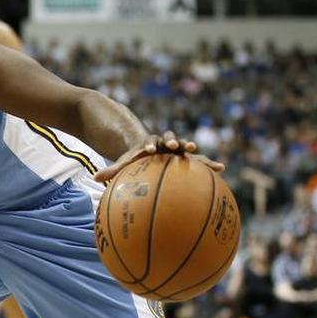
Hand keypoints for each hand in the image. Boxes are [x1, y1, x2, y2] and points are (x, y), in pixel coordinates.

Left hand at [93, 131, 221, 182]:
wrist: (149, 146)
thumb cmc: (135, 157)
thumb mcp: (124, 162)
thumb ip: (112, 170)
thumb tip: (95, 179)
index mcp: (148, 144)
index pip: (148, 143)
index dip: (149, 145)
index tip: (149, 149)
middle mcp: (164, 143)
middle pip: (170, 139)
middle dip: (174, 142)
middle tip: (179, 146)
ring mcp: (176, 148)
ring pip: (186, 148)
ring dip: (194, 151)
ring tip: (203, 154)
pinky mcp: (186, 156)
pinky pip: (197, 160)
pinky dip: (207, 163)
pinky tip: (221, 169)